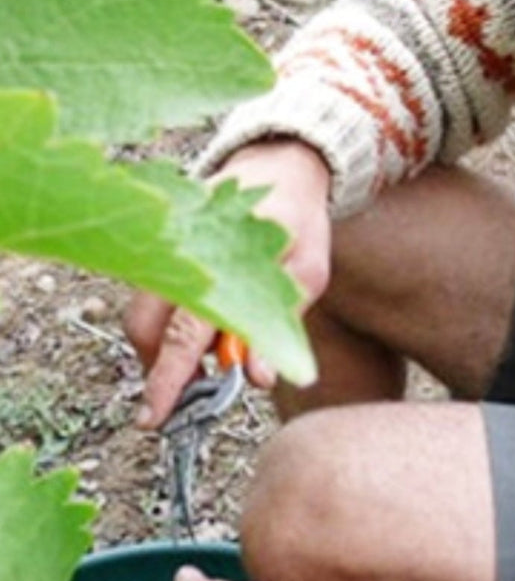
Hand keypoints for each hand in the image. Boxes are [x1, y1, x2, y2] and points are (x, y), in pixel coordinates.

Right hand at [123, 138, 332, 428]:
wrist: (279, 163)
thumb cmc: (299, 222)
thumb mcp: (308, 272)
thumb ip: (281, 326)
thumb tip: (254, 378)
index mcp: (224, 256)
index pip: (187, 329)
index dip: (169, 378)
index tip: (156, 416)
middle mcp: (181, 246)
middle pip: (145, 325)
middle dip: (160, 367)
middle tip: (190, 390)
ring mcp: (163, 239)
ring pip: (140, 311)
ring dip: (161, 344)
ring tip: (202, 355)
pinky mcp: (157, 239)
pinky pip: (146, 291)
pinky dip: (163, 319)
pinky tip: (197, 323)